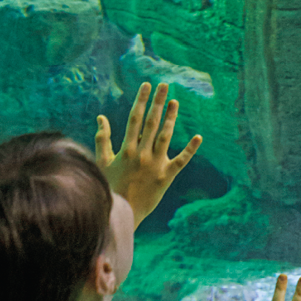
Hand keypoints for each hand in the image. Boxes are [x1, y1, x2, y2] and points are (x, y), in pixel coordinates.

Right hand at [95, 81, 202, 226]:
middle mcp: (142, 155)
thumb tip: (101, 117)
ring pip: (165, 136)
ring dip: (171, 118)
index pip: (135, 118)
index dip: (141, 100)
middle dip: (158, 102)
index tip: (147, 85)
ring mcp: (155, 165)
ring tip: (175, 102)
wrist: (122, 214)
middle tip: (165, 85)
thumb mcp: (102, 162)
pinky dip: (190, 149)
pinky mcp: (166, 177)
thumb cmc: (110, 187)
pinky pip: (181, 161)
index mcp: (127, 150)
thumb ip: (102, 139)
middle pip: (152, 122)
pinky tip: (198, 137)